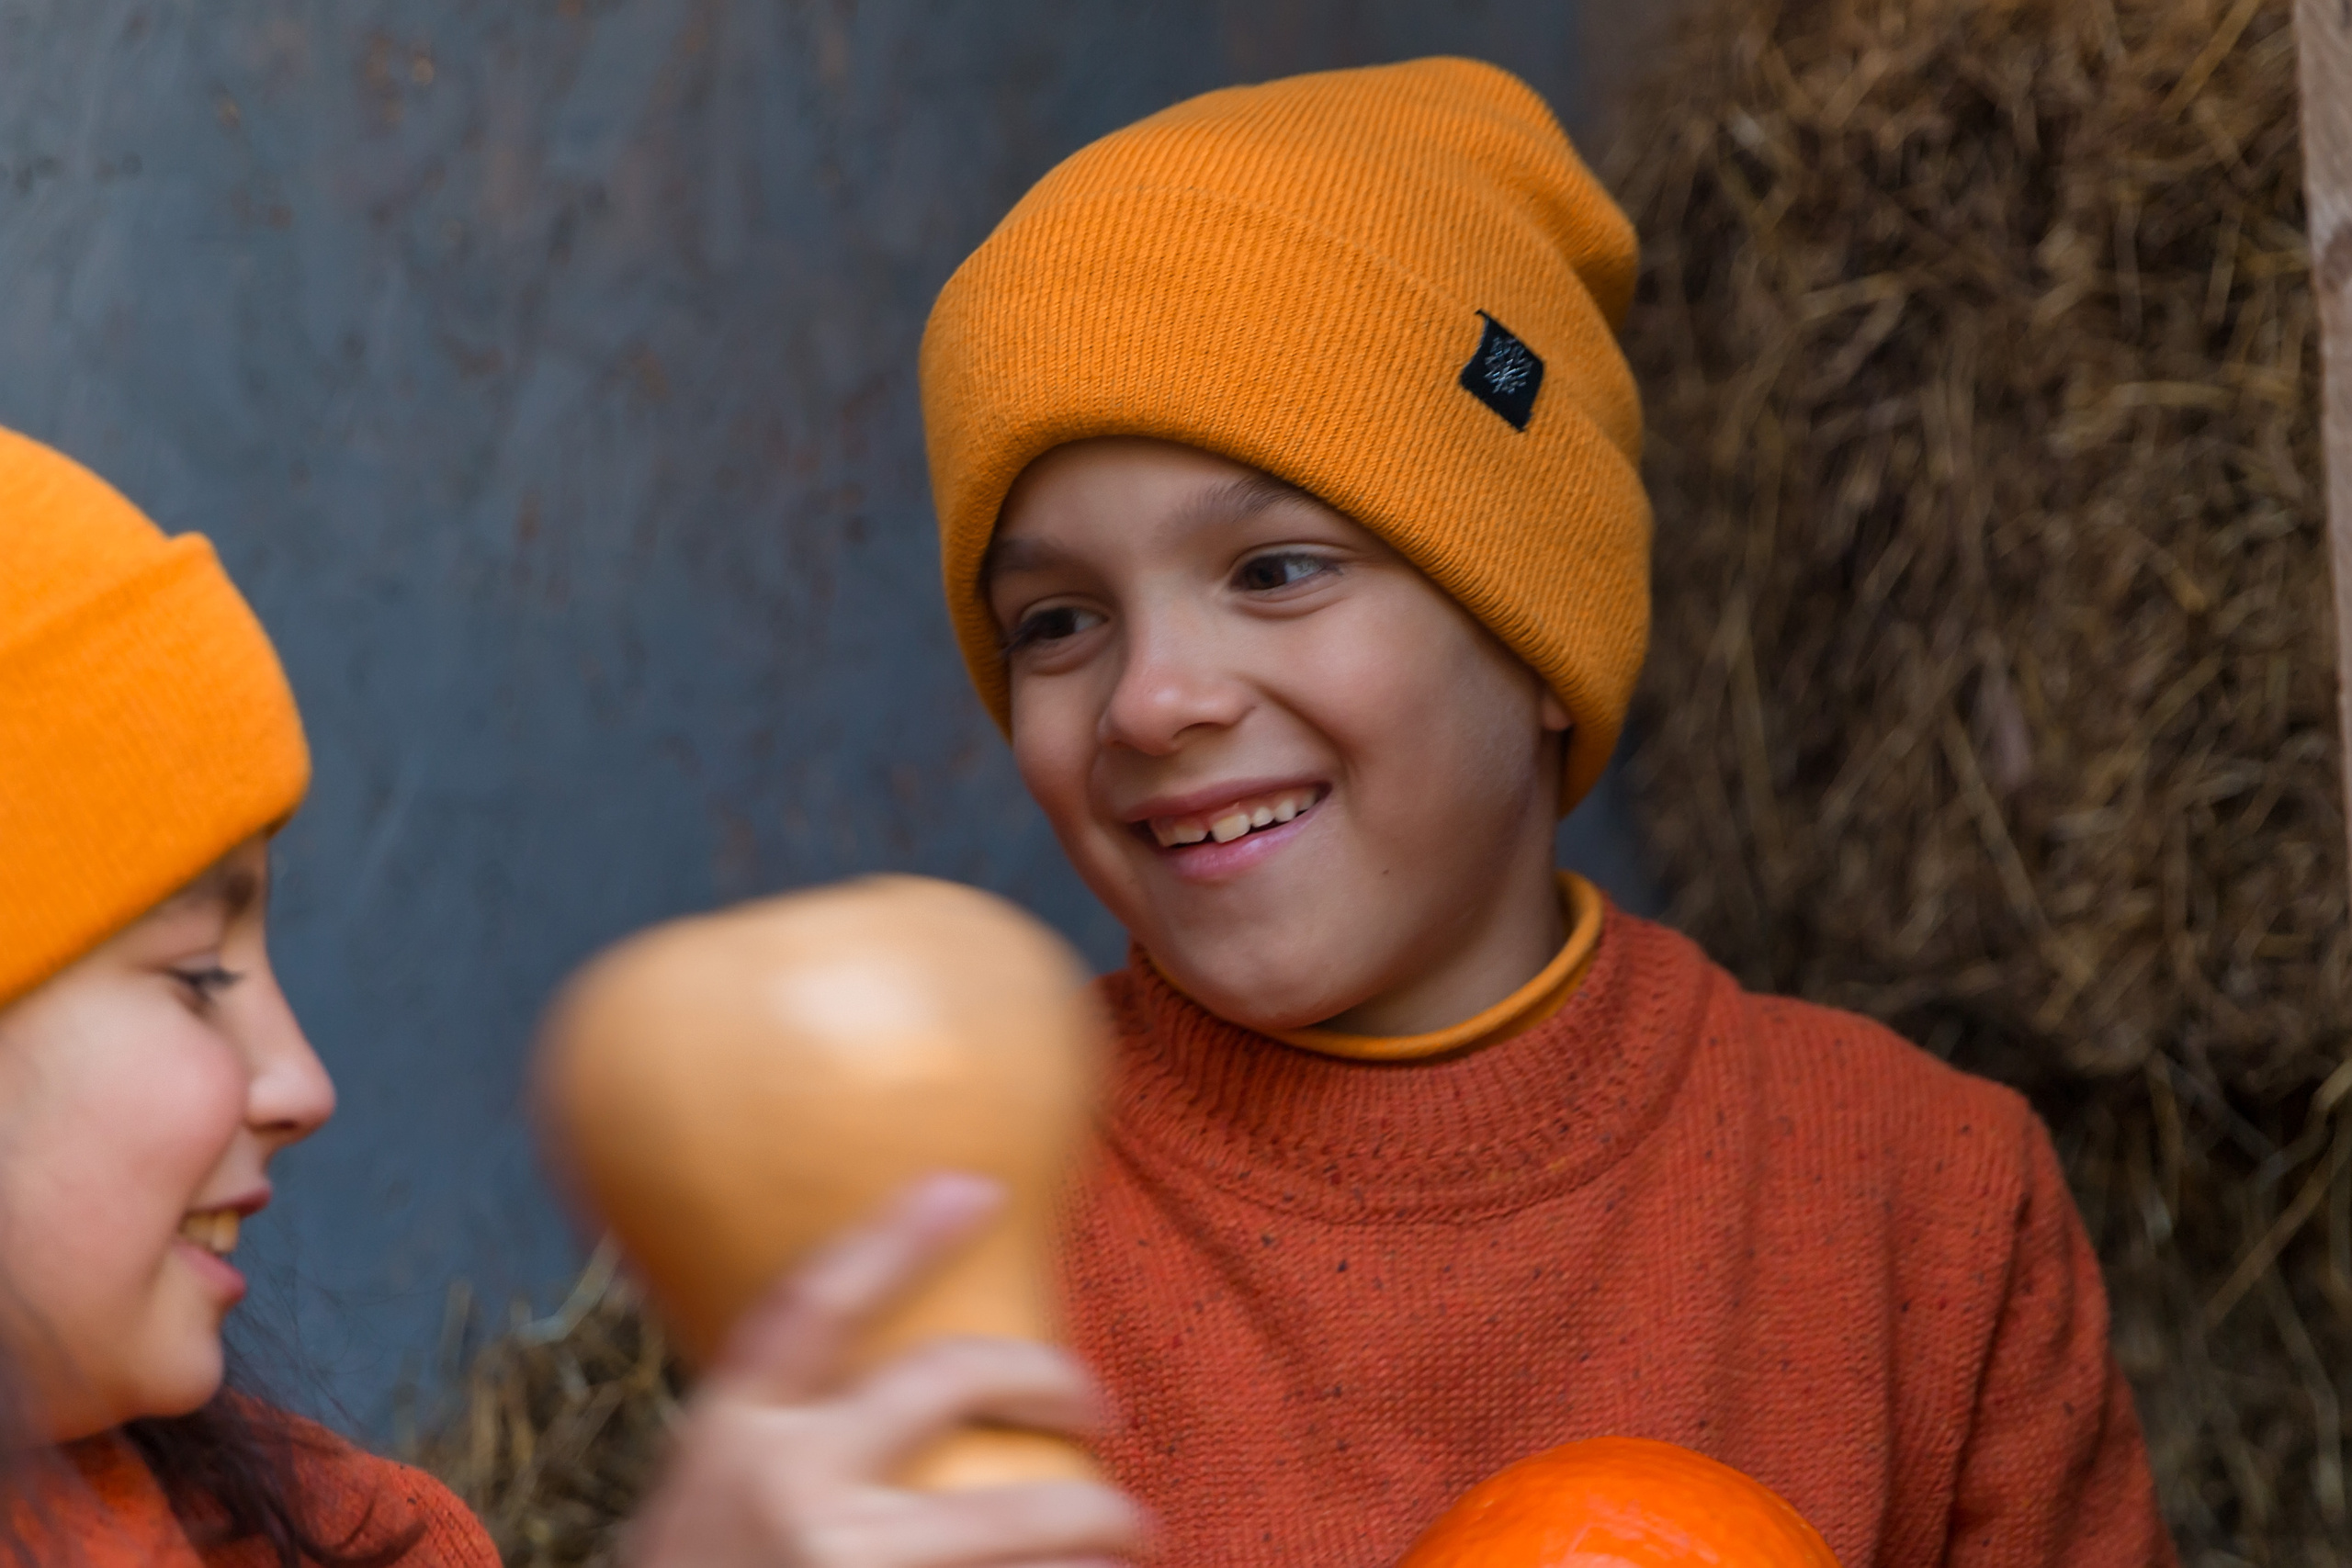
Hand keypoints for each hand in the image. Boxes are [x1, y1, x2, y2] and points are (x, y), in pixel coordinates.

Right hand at [624, 1173, 1144, 1566]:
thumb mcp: (700, 1508)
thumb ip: (782, 1444)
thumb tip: (915, 1390)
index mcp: (730, 1438)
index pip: (818, 1301)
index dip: (898, 1234)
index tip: (980, 1185)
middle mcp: (790, 1492)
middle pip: (951, 1379)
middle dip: (1055, 1380)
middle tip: (1104, 1412)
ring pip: (1022, 1517)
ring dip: (1097, 1525)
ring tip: (1127, 1536)